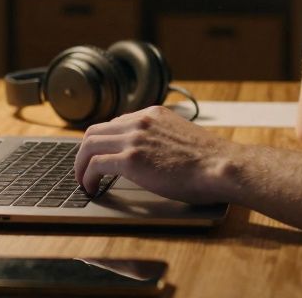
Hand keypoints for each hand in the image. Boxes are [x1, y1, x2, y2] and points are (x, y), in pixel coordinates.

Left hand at [74, 106, 238, 203]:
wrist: (220, 166)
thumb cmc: (210, 161)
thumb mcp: (182, 138)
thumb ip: (162, 139)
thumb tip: (152, 156)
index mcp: (154, 114)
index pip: (115, 123)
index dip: (103, 142)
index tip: (100, 157)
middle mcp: (141, 120)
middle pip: (96, 131)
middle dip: (85, 152)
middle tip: (84, 170)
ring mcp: (134, 137)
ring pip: (89, 145)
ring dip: (81, 165)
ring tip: (84, 181)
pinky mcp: (131, 159)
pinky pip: (95, 164)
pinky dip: (87, 177)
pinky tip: (91, 188)